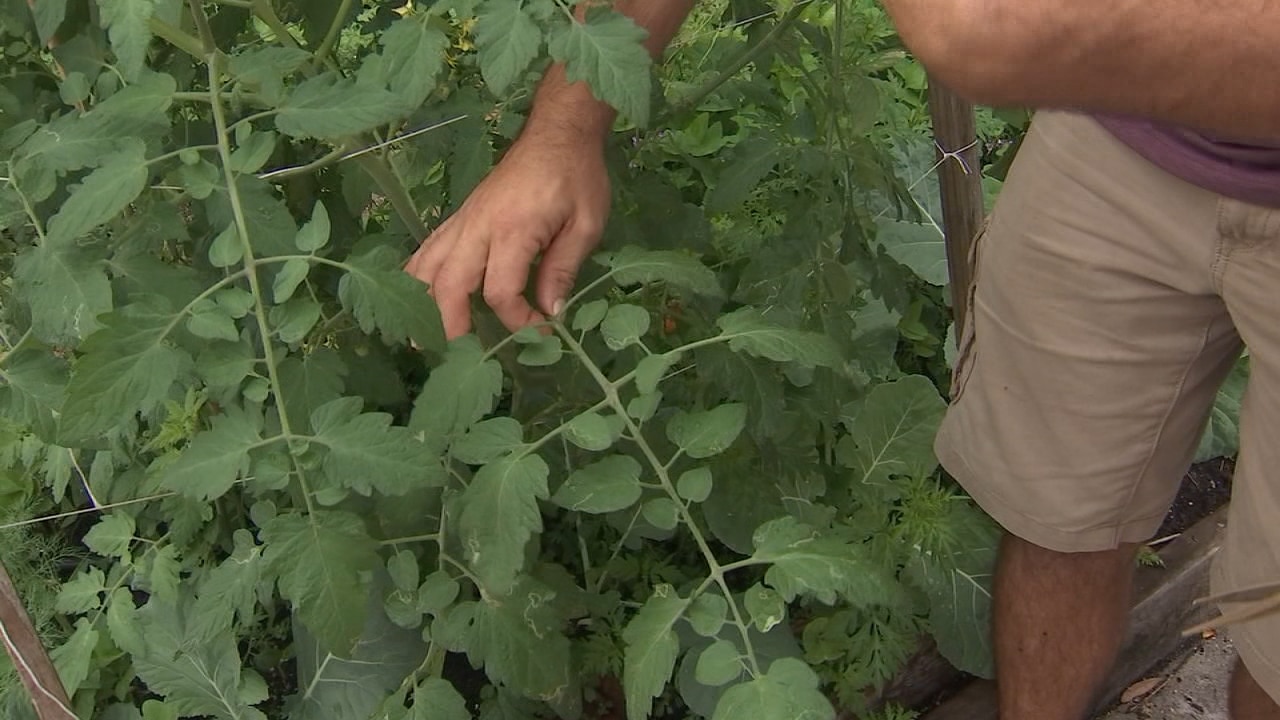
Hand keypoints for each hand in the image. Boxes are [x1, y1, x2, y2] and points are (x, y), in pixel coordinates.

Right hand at [405, 132, 611, 339]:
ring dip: (422, 304)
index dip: (517, 322)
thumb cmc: (577, 176)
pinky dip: (418, 276)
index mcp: (512, 229)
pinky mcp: (460, 216)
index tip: (541, 334)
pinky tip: (418, 298)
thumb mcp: (586, 224)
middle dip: (451, 326)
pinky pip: (428, 249)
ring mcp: (464, 220)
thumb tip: (551, 312)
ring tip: (423, 338)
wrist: (558, 131)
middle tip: (463, 357)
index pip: (499, 292)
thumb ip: (564, 268)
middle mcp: (478, 226)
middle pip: (448, 285)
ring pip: (426, 266)